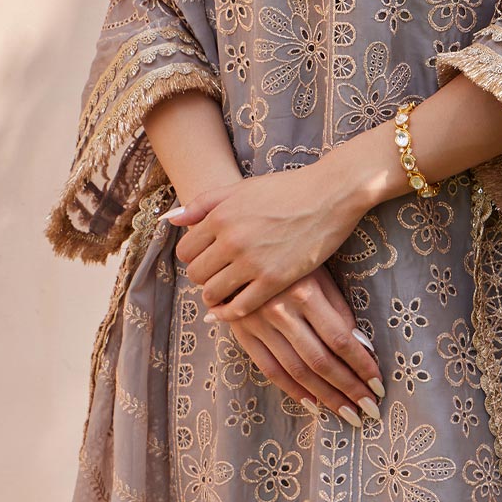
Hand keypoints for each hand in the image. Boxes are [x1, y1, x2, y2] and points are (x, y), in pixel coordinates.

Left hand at [168, 158, 362, 317]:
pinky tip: (233, 309)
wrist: (330, 194)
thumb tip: (171, 221)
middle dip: (204, 276)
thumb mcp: (241, 188)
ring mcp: (252, 262)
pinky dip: (230, 313)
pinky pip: (239, 307)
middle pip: (196, 274)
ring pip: (212, 293)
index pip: (185, 251)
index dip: (195, 257)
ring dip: (215, 295)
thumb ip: (203, 203)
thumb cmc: (287, 188)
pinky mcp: (274, 280)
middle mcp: (231, 240)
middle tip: (219, 275)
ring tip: (227, 290)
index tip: (209, 258)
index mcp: (220, 216)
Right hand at [216, 264, 383, 423]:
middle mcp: (281, 311)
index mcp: (305, 292)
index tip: (378, 384)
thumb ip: (339, 310)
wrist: (239, 251)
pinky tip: (314, 405)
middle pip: (320, 361)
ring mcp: (259, 325)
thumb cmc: (291, 260)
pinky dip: (293, 391)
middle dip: (348, 388)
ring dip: (325, 397)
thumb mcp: (320, 274)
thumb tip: (362, 347)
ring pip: (297, 371)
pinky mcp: (243, 334)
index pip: (340, 339)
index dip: (361, 365)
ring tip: (348, 413)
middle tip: (370, 409)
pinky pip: (270, 369)